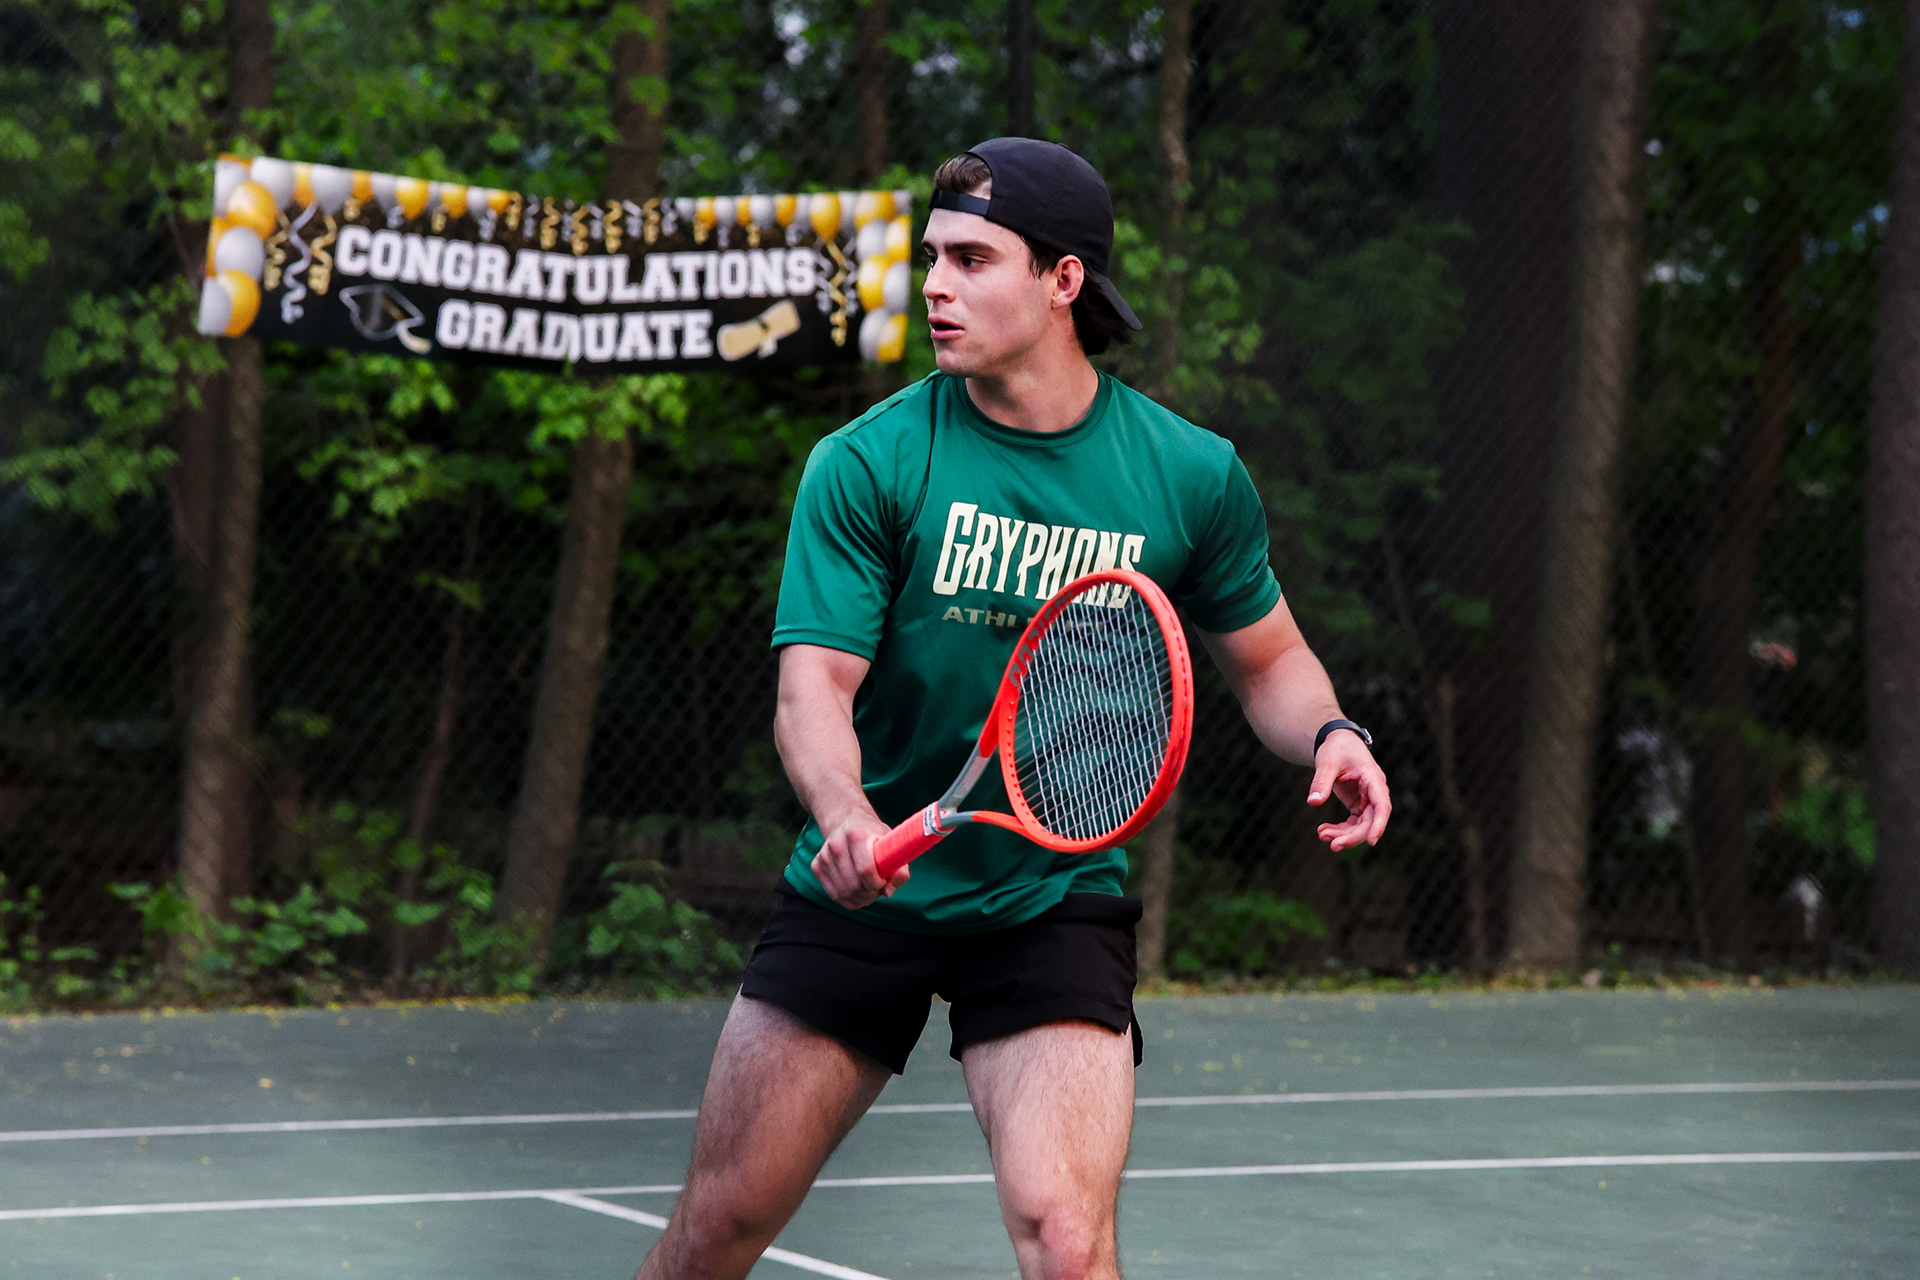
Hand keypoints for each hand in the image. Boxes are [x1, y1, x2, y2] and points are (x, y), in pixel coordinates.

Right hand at [810, 813, 909, 908]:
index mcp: (856, 835)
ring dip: (861, 897)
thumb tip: (888, 892)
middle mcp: (836, 845)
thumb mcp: (892, 846)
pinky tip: (857, 888)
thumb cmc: (873, 836)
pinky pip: (835, 896)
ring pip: (844, 894)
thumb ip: (898, 869)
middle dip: (870, 893)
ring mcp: (824, 856)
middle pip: (854, 885)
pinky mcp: (816, 866)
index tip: (884, 881)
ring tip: (869, 887)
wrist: (847, 822)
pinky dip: (849, 898)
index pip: (865, 870)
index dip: (878, 883)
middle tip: (878, 887)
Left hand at [1307, 732, 1390, 851]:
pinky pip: (1353, 823)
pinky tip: (1323, 831)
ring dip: (1344, 835)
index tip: (1372, 841)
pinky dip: (1340, 830)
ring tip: (1322, 835)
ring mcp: (1367, 800)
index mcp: (1373, 779)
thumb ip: (1321, 781)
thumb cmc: (1337, 748)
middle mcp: (1375, 792)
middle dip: (1353, 836)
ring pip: (1361, 826)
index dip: (1378, 825)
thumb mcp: (1327, 761)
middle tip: (1333, 845)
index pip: (1382, 806)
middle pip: (1371, 821)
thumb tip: (1313, 802)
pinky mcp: (1358, 804)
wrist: (1337, 742)